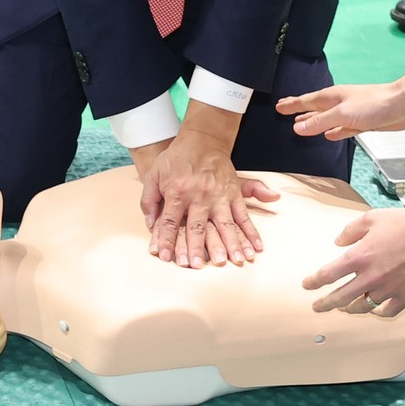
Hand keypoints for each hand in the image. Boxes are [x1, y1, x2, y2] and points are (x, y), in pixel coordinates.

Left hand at [130, 109, 279, 266]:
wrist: (201, 139)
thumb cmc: (174, 159)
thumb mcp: (155, 175)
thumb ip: (149, 200)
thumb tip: (150, 224)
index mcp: (177, 192)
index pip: (169, 222)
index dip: (166, 240)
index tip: (164, 257)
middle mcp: (199, 197)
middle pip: (197, 227)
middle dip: (196, 248)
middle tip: (196, 266)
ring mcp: (219, 196)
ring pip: (225, 225)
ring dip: (230, 244)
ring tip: (235, 261)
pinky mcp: (234, 193)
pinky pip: (244, 216)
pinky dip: (251, 232)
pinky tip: (255, 248)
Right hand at [277, 78, 404, 142]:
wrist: (402, 106)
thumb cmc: (373, 105)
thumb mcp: (341, 114)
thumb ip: (319, 121)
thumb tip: (297, 127)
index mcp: (331, 98)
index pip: (306, 101)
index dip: (292, 105)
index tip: (278, 106)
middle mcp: (339, 104)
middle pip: (314, 108)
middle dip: (300, 110)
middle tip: (285, 110)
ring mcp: (351, 113)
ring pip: (327, 119)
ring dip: (314, 122)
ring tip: (301, 124)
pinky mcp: (362, 123)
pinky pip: (342, 128)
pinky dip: (334, 132)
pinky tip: (329, 136)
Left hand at [305, 207, 404, 317]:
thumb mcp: (371, 218)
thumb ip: (351, 230)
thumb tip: (339, 242)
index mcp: (358, 257)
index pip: (328, 275)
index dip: (314, 282)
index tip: (307, 285)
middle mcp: (370, 278)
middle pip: (341, 297)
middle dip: (325, 304)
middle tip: (317, 307)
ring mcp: (387, 289)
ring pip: (363, 307)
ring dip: (350, 309)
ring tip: (344, 308)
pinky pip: (387, 311)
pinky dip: (378, 312)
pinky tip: (374, 310)